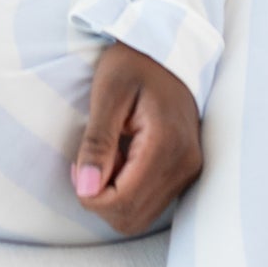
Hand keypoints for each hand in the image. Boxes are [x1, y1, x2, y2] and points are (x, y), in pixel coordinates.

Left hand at [71, 42, 203, 234]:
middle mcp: (184, 165)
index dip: (90, 195)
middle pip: (131, 217)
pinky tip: (123, 159)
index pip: (122, 202)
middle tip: (89, 162)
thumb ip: (97, 143)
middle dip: (99, 199)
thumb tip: (86, 189)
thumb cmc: (134, 64)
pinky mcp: (185, 172)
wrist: (167, 49)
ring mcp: (188, 171)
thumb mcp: (108, 94)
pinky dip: (128, 192)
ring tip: (108, 157)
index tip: (79, 165)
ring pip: (140, 216)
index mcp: (166, 145)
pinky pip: (150, 202)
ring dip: (113, 197)